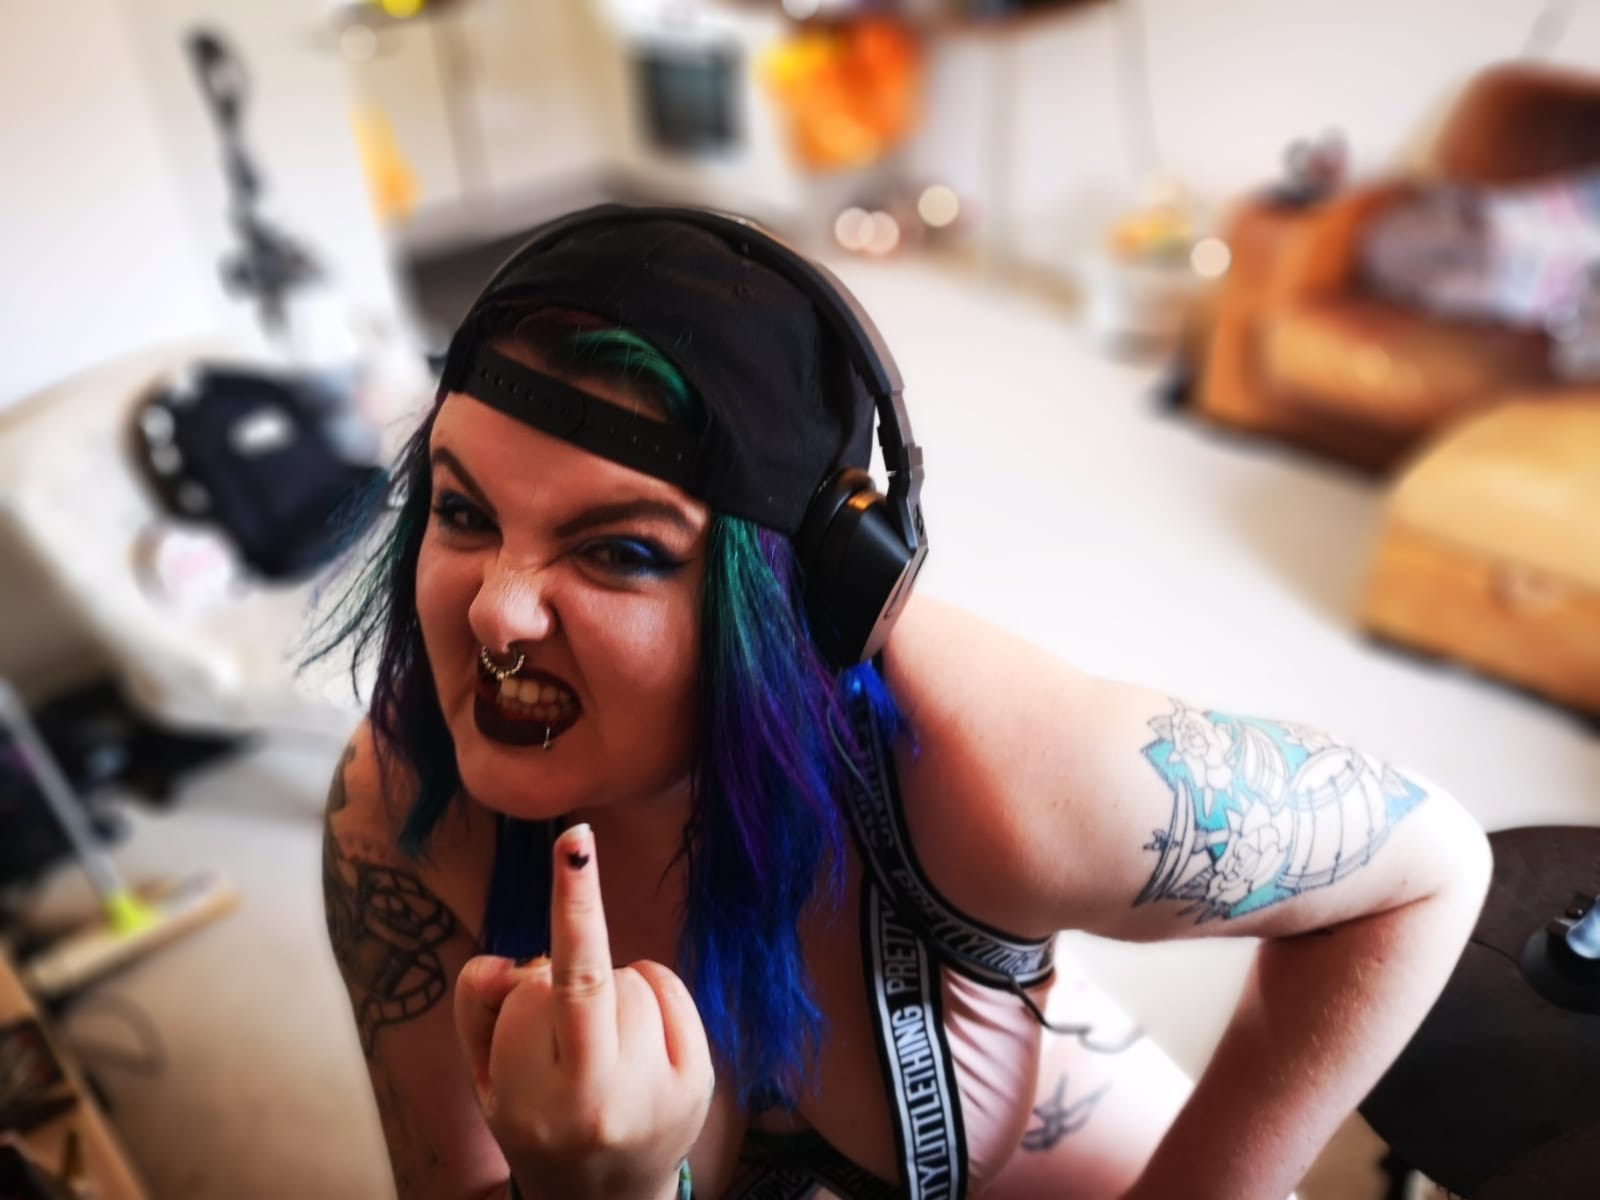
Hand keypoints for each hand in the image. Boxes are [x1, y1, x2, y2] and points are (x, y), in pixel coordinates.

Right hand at [455, 823, 712, 1199]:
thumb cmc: (534, 1118)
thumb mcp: (483, 1077)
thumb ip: (478, 1007)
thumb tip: (511, 962)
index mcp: (535, 1103)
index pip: (540, 992)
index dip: (555, 925)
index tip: (576, 843)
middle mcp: (600, 1104)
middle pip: (590, 979)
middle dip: (573, 938)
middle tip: (565, 910)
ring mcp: (658, 1095)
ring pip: (630, 979)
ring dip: (608, 987)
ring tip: (596, 1037)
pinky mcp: (698, 1082)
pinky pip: (667, 987)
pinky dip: (647, 992)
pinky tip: (634, 1033)